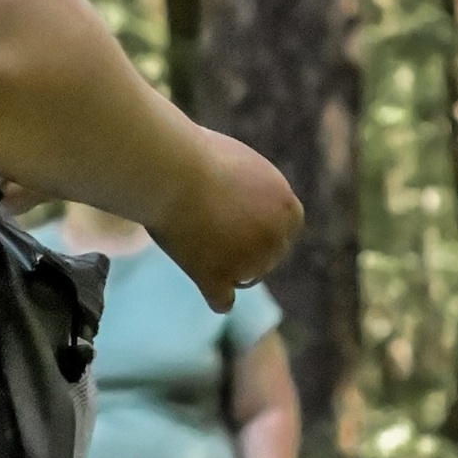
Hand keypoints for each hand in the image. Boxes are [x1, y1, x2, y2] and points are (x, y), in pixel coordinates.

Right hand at [154, 129, 301, 309]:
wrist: (169, 168)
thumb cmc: (195, 156)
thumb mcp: (240, 166)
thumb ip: (254, 193)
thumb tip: (249, 208)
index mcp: (287, 207)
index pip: (285, 233)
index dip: (261, 230)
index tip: (238, 223)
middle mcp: (276, 238)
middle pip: (266, 259)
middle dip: (244, 251)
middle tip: (207, 228)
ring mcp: (249, 261)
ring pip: (243, 279)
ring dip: (225, 267)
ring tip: (193, 237)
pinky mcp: (217, 277)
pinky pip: (222, 301)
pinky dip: (216, 296)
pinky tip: (206, 283)